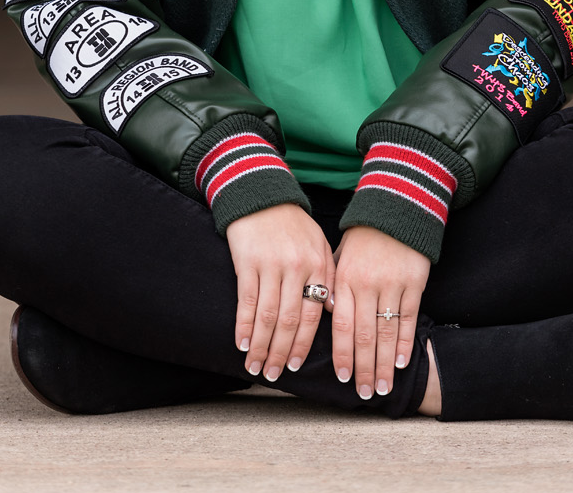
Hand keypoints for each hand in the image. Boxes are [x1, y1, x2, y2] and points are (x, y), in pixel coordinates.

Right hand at [226, 204, 335, 382]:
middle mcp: (296, 268)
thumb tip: (331, 312)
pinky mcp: (248, 261)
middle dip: (280, 353)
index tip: (294, 366)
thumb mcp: (320, 244)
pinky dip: (244, 325)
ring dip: (261, 346)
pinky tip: (242, 343)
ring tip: (255, 367)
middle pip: (289, 321)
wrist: (263, 195)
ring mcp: (271, 265)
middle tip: (274, 376)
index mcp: (317, 266)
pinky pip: (247, 301)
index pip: (312, 315)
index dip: (302, 344)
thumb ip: (329, 276)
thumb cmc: (293, 224)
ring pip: (267, 316)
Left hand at [328, 225, 429, 399]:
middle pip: (363, 335)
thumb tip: (322, 314)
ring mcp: (391, 284)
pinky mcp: (414, 282)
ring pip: (386, 332)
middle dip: (363, 368)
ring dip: (384, 363)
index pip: (341, 325)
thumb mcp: (339, 256)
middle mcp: (367, 284)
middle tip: (365, 394)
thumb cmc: (363, 237)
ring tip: (383, 388)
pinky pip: (408, 317)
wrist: (395, 210)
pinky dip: (405, 342)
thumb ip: (332, 286)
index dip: (342, 354)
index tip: (342, 378)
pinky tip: (401, 362)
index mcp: (345, 279)